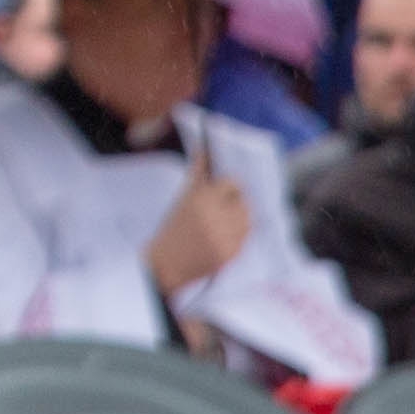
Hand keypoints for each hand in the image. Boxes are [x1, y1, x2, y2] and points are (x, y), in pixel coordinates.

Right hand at [145, 160, 252, 299]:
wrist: (166, 264)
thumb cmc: (172, 228)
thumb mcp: (181, 199)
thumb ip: (197, 173)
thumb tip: (204, 149)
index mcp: (201, 198)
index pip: (233, 183)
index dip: (231, 186)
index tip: (226, 189)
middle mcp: (215, 216)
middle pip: (244, 202)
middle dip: (237, 203)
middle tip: (227, 208)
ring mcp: (225, 237)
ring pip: (247, 221)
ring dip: (240, 220)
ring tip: (225, 223)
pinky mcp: (231, 254)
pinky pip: (245, 239)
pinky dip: (238, 236)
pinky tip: (223, 238)